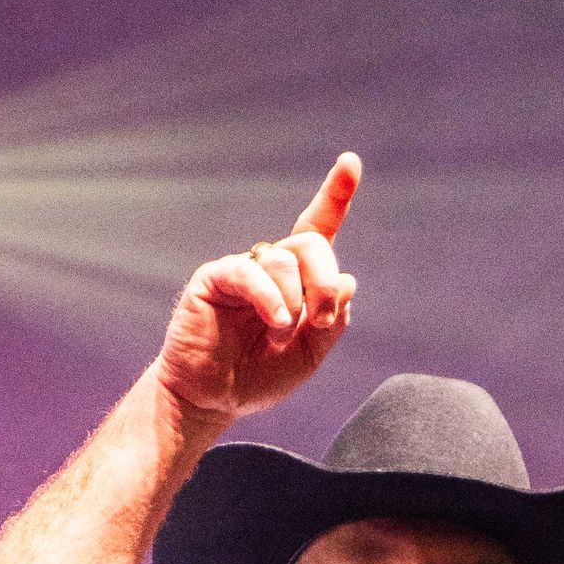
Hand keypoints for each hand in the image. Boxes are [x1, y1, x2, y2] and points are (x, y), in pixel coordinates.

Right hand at [156, 153, 359, 424]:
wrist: (212, 400)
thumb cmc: (257, 377)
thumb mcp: (309, 355)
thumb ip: (332, 320)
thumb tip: (347, 280)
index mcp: (296, 280)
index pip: (318, 230)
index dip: (335, 196)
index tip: (350, 162)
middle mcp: (269, 267)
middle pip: (311, 243)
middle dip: (325, 281)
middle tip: (320, 322)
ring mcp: (242, 270)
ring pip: (285, 260)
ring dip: (296, 303)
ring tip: (281, 335)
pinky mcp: (214, 278)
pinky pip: (251, 273)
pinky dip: (271, 299)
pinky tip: (275, 324)